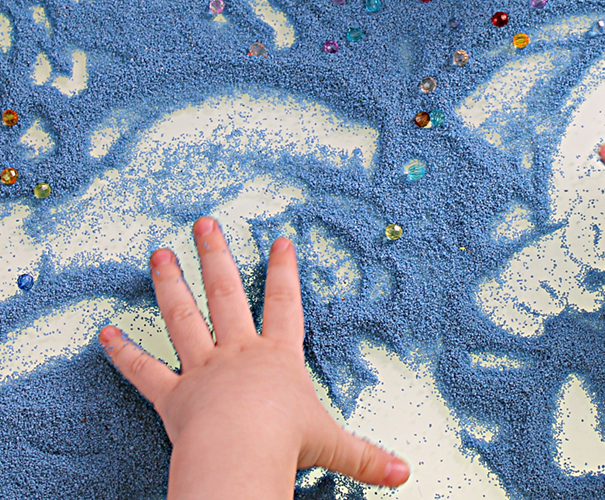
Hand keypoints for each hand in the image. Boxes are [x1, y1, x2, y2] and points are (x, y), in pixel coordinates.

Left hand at [97, 217, 409, 498]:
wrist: (242, 453)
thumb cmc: (286, 444)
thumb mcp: (334, 446)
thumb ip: (368, 457)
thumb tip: (408, 474)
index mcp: (277, 357)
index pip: (284, 304)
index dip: (283, 271)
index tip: (280, 240)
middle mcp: (238, 353)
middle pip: (225, 294)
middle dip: (215, 256)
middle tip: (203, 223)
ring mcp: (203, 370)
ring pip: (182, 318)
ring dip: (169, 284)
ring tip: (158, 253)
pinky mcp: (173, 396)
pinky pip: (143, 371)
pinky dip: (122, 353)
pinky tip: (103, 332)